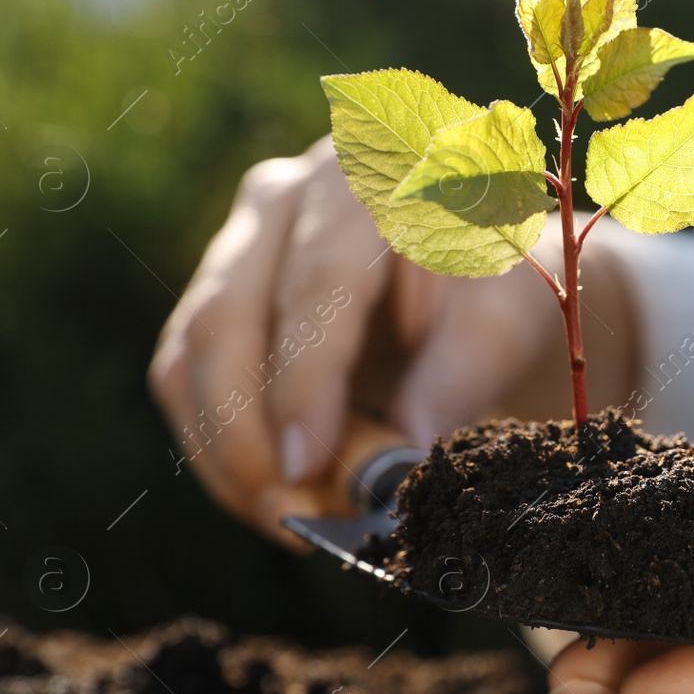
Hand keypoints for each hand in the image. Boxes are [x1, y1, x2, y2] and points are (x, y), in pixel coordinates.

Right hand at [149, 137, 637, 543]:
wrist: (487, 281)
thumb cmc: (504, 287)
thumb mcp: (510, 317)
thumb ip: (464, 374)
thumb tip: (404, 457)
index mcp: (366, 171)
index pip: (317, 282)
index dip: (306, 381)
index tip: (308, 465)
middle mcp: (285, 195)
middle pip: (227, 318)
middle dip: (250, 435)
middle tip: (295, 518)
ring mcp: (240, 245)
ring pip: (189, 357)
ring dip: (227, 455)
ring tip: (295, 521)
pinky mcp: (217, 299)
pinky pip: (183, 380)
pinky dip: (217, 450)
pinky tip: (273, 498)